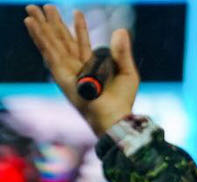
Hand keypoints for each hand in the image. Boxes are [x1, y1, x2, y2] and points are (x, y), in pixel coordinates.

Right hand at [22, 4, 138, 137]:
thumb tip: (120, 30)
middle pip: (62, 40)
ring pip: (51, 42)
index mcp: (91, 67)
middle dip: (53, 23)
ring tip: (31, 9)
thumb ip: (122, 51)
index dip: (79, 27)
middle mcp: (76, 67)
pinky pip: (48, 51)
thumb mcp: (126, 71)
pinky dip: (38, 36)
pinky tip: (30, 24)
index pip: (82, 43)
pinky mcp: (60, 74)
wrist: (114, 115)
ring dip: (41, 25)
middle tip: (44, 6)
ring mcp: (66, 70)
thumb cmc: (122, 100)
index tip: (77, 12)